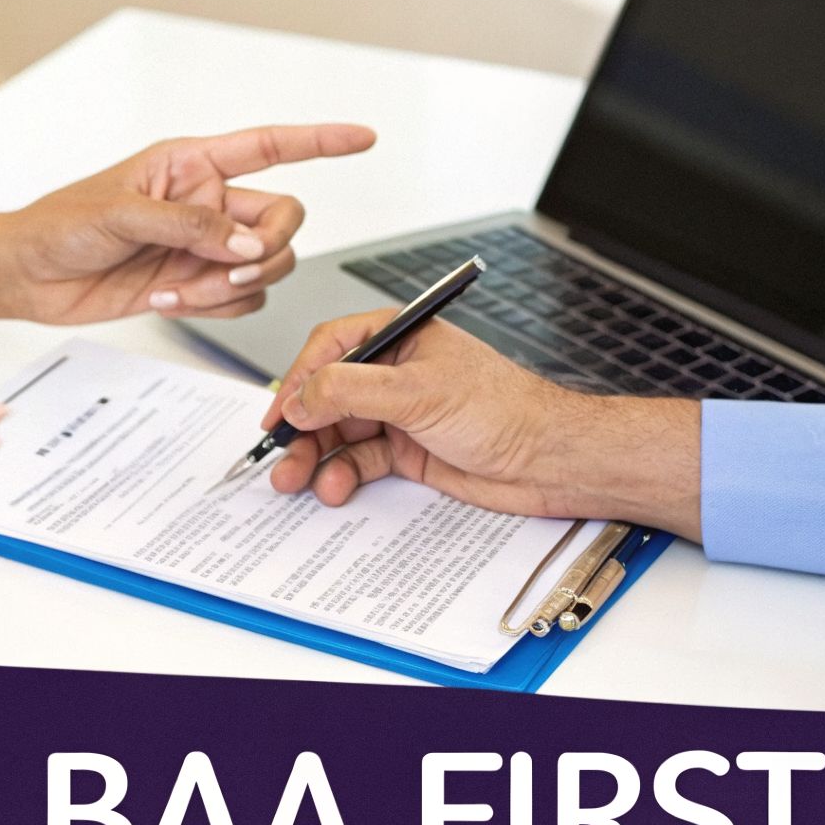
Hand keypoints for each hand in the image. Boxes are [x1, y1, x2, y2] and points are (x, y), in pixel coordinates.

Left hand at [0, 123, 376, 324]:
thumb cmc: (60, 224)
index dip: (320, 141)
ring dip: (231, 284)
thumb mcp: (121, 214)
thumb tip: (242, 243)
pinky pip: (241, 298)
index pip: (271, 147)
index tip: (362, 139)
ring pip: (266, 265)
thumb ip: (189, 226)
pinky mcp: (197, 284)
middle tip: (230, 265)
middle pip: (281, 220)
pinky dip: (214, 305)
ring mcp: (205, 246)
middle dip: (266, 247)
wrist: (30, 275)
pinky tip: (169, 297)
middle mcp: (209, 204)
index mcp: (193, 165)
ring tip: (180, 287)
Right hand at [262, 309, 704, 538]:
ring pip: (340, 433)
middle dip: (301, 427)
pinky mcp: (409, 451)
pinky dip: (343, 475)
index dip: (298, 379)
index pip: (331, 347)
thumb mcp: (417, 392)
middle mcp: (395, 372)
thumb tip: (301, 396)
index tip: (278, 413)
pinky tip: (336, 487)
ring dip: (315, 457)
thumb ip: (351, 391)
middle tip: (280, 455)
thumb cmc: (503, 409)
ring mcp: (400, 413)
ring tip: (296, 480)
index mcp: (400, 337)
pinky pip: (361, 461)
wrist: (545, 461)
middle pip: (328, 395)